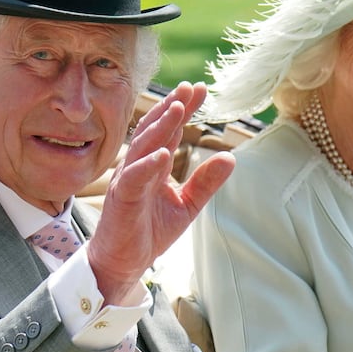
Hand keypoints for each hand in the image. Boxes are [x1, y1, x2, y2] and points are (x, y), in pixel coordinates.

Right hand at [87, 81, 234, 303]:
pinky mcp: (121, 200)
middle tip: (190, 88)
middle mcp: (138, 166)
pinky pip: (133, 178)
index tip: (200, 89)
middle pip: (155, 130)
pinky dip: (147, 165)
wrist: (122, 263)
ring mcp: (127, 181)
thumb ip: (205, 182)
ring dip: (160, 127)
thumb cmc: (148, 231)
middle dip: (172, 107)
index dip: (183, 109)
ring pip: (143, 147)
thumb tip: (231, 158)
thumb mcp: (186, 205)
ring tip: (177, 109)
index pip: (170, 130)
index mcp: (153, 165)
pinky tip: (162, 153)